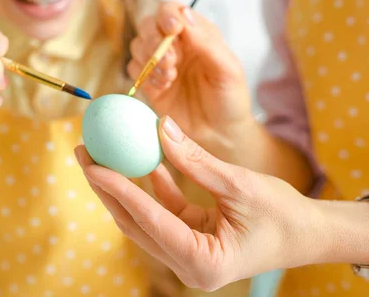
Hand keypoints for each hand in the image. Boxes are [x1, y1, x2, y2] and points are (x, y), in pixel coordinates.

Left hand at [74, 116, 319, 290]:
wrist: (308, 234)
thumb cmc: (283, 216)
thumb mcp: (240, 184)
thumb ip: (197, 160)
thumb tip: (161, 127)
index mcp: (201, 262)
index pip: (149, 220)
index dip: (118, 189)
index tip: (92, 164)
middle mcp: (186, 265)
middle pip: (134, 221)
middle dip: (106, 187)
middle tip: (84, 152)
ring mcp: (184, 253)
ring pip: (141, 216)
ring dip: (121, 184)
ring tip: (98, 153)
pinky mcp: (188, 238)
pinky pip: (161, 210)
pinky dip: (150, 186)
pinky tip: (140, 158)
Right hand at [128, 1, 252, 152]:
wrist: (219, 135)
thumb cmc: (229, 99)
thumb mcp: (227, 69)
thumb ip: (207, 42)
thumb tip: (185, 15)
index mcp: (197, 32)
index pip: (172, 9)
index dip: (167, 15)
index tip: (172, 29)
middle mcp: (175, 43)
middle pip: (148, 24)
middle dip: (155, 41)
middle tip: (171, 62)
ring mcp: (159, 62)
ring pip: (138, 45)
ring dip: (149, 59)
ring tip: (170, 78)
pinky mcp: (148, 82)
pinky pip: (134, 69)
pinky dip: (144, 75)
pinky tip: (163, 87)